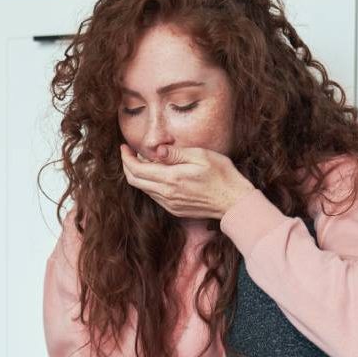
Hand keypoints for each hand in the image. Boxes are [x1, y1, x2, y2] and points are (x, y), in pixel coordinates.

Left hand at [120, 143, 254, 219]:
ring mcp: (169, 204)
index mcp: (171, 178)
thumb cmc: (222, 175)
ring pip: (143, 189)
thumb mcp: (201, 156)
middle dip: (127, 165)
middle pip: (135, 181)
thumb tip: (157, 150)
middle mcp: (167, 194)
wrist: (233, 202)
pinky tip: (156, 173)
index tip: (124, 147)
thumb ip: (176, 153)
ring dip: (138, 175)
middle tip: (127, 153)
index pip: (137, 169)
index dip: (126, 157)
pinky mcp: (174, 209)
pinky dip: (149, 183)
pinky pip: (154, 196)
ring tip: (142, 160)